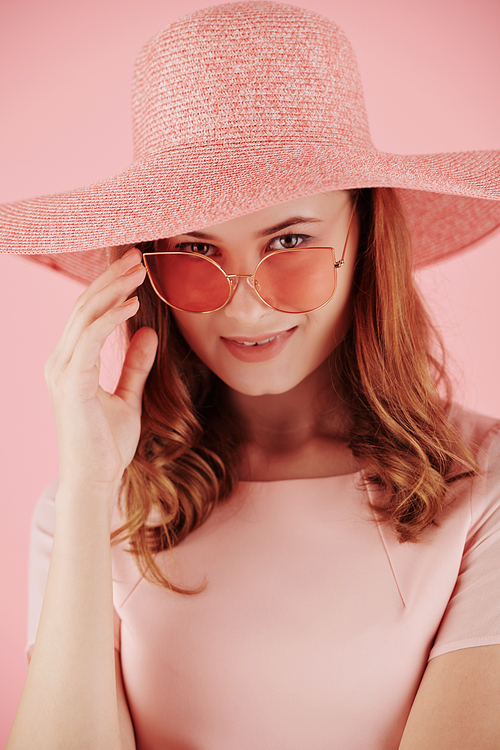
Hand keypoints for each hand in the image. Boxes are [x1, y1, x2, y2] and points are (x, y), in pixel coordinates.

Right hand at [44, 248, 157, 503]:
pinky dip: (110, 318)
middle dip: (111, 278)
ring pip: (85, 316)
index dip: (109, 288)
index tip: (135, 270)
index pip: (86, 314)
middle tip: (138, 256)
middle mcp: (60, 361)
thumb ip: (134, 365)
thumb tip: (147, 334)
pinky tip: (132, 305)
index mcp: (70, 363)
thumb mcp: (127, 396)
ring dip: (112, 289)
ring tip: (139, 270)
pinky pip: (89, 339)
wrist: (97, 479)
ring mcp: (62, 371)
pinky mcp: (71, 383)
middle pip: (83, 306)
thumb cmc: (108, 444)